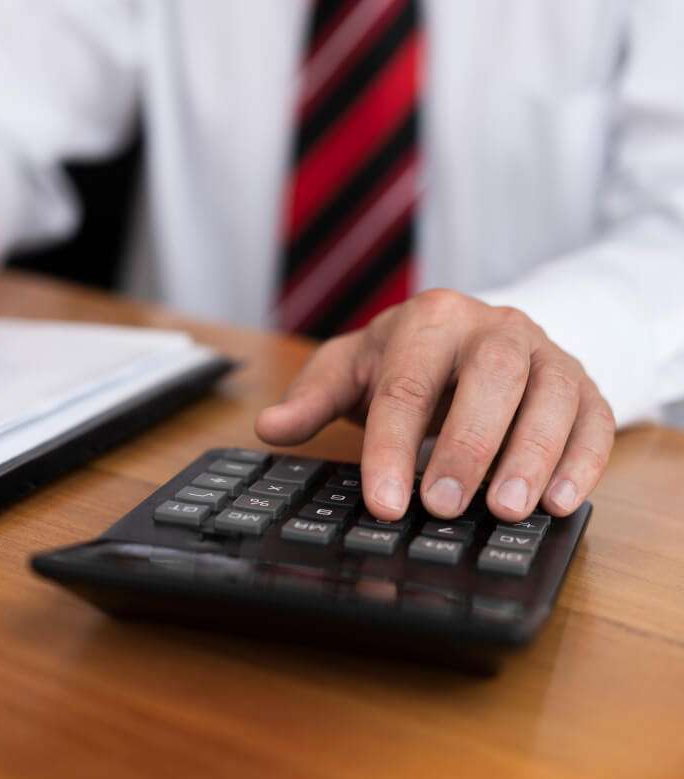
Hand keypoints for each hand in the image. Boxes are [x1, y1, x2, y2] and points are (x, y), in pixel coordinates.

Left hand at [256, 289, 614, 520]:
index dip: (393, 447)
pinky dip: (582, 460)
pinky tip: (557, 502)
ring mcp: (544, 352)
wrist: (472, 335)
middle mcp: (494, 327)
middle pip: (490, 378)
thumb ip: (312, 399)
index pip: (407, 384)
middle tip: (442, 507)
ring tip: (506, 510)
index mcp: (430, 319)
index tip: (382, 502)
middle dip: (467, 445)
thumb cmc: (405, 360)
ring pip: (551, 395)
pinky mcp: (583, 383)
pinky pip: (595, 417)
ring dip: (532, 455)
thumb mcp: (352, 369)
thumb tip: (270, 427)